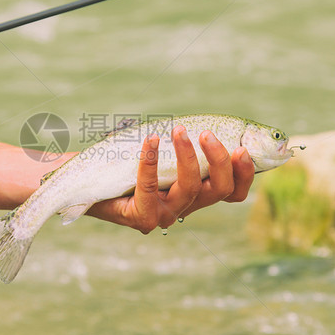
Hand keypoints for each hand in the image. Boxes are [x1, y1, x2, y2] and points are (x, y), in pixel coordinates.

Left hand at [89, 125, 254, 232]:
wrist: (90, 182)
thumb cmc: (129, 160)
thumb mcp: (162, 148)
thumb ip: (184, 140)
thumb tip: (205, 117)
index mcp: (196, 193)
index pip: (233, 192)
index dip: (245, 174)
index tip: (242, 148)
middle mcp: (185, 207)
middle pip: (219, 190)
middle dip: (219, 160)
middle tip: (207, 133)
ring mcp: (164, 216)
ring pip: (189, 187)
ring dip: (187, 155)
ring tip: (178, 130)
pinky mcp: (142, 218)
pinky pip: (151, 188)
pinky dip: (151, 161)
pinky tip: (150, 141)